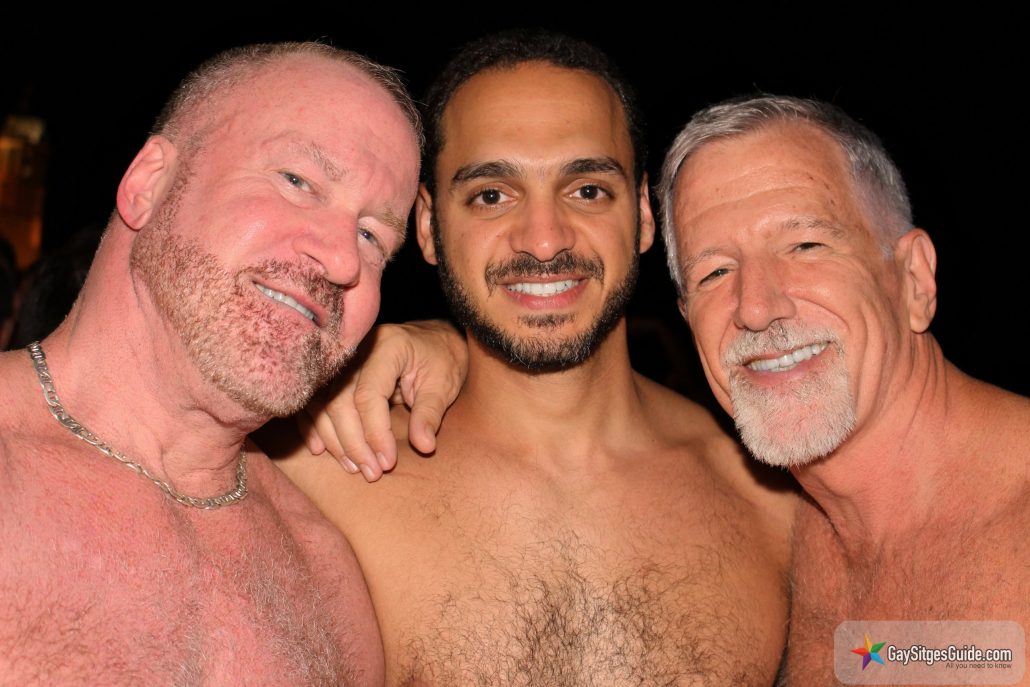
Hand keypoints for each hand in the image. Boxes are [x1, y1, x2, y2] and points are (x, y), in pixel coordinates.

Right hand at [298, 321, 467, 480]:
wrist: (433, 339)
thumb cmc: (442, 359)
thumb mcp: (444, 384)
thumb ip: (430, 413)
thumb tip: (424, 446)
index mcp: (389, 347)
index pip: (369, 395)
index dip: (375, 432)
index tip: (387, 462)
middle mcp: (358, 350)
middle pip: (340, 401)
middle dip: (353, 443)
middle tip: (371, 473)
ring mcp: (343, 360)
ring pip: (323, 404)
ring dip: (335, 440)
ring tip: (353, 468)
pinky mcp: (336, 372)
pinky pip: (316, 400)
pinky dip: (315, 425)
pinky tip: (320, 449)